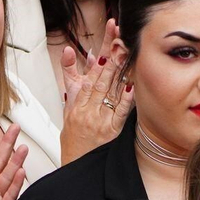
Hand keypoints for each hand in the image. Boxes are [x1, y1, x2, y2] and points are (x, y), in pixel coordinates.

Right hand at [59, 38, 132, 163]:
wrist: (75, 165)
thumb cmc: (74, 138)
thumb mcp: (67, 109)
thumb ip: (72, 81)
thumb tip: (72, 55)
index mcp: (77, 101)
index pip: (90, 70)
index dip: (101, 51)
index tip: (110, 34)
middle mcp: (86, 108)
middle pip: (100, 77)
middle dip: (111, 55)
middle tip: (120, 37)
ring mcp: (98, 119)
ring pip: (109, 91)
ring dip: (118, 71)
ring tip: (126, 53)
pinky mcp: (109, 131)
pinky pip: (118, 113)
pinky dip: (125, 100)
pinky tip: (132, 87)